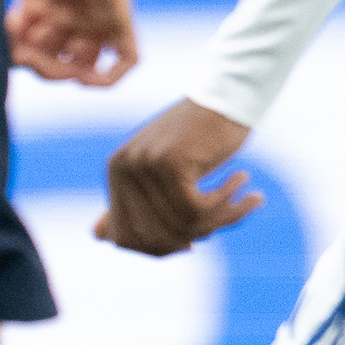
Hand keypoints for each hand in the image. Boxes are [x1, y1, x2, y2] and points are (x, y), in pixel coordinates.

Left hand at [97, 97, 262, 254]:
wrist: (229, 95)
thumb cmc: (201, 136)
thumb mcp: (161, 172)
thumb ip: (132, 202)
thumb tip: (100, 238)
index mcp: (115, 172)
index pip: (124, 238)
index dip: (159, 249)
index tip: (191, 242)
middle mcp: (123, 168)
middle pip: (154, 238)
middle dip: (193, 237)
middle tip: (225, 218)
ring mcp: (144, 164)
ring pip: (181, 225)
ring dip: (221, 219)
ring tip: (244, 199)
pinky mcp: (170, 162)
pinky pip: (198, 210)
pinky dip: (228, 205)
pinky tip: (245, 183)